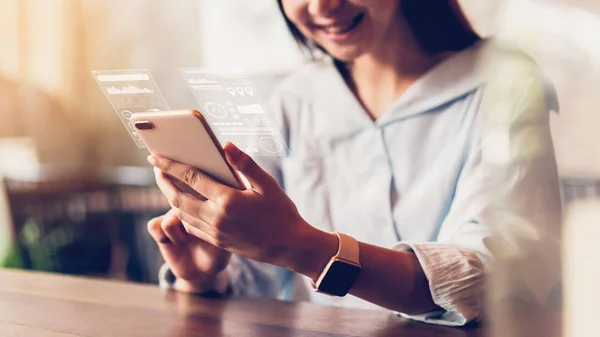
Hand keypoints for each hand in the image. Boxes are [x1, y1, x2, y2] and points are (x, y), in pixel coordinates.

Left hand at [149, 143, 337, 279]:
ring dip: (170, 198)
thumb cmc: (282, 213)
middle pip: (177, 199)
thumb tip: (226, 146)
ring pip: (182, 214)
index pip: (191, 178)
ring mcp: (215, 233)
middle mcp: (216, 218)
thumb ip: (245, 164)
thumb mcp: (267, 185)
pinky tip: (184, 205)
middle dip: (163, 182)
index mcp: (228, 200)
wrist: (289, 247)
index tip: (156, 156)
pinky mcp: (218, 242)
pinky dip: (182, 214)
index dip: (170, 165)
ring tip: (167, 184)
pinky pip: (192, 227)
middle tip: (156, 168)